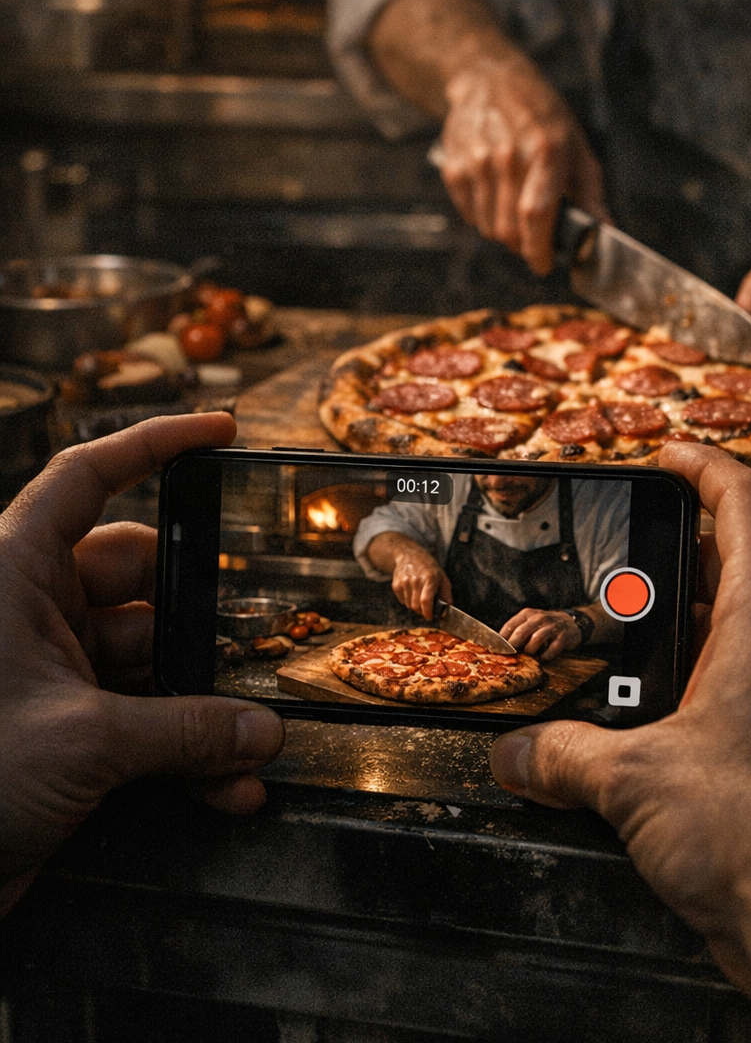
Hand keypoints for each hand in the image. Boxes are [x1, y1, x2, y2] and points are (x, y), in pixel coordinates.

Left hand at [0, 414, 284, 917]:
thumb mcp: (82, 742)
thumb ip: (185, 731)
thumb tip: (261, 731)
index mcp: (14, 570)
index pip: (88, 477)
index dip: (154, 443)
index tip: (219, 431)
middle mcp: (32, 607)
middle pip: (143, 577)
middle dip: (203, 615)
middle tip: (257, 637)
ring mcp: (49, 667)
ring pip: (150, 655)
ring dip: (203, 700)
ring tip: (250, 737)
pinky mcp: (63, 725)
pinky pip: (142, 716)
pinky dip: (184, 747)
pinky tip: (224, 783)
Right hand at [387, 539, 452, 619]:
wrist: (408, 554)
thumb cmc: (427, 565)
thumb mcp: (441, 575)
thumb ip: (446, 592)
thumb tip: (449, 606)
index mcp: (429, 577)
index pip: (426, 600)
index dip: (428, 612)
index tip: (430, 616)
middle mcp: (415, 580)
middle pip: (416, 606)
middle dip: (422, 611)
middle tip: (425, 609)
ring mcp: (404, 582)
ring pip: (409, 605)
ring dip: (414, 606)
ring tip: (418, 596)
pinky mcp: (396, 585)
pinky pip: (402, 601)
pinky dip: (407, 601)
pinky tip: (411, 591)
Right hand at [439, 58, 606, 275]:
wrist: (490, 81)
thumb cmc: (541, 114)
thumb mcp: (575, 143)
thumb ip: (589, 190)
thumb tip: (603, 228)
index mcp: (546, 151)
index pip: (537, 214)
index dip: (539, 249)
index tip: (543, 264)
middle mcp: (509, 157)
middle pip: (509, 229)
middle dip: (523, 246)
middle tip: (533, 241)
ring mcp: (478, 161)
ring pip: (488, 227)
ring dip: (503, 233)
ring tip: (515, 215)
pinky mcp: (455, 166)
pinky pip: (469, 214)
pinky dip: (483, 218)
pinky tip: (495, 198)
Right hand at [490, 443, 750, 1041]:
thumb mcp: (636, 787)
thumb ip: (563, 756)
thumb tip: (514, 753)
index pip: (746, 497)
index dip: (702, 465)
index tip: (671, 457)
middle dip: (698, 574)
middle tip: (645, 593)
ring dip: (735, 639)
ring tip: (676, 679)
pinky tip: (729, 747)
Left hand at [501, 607, 579, 658]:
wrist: (569, 622)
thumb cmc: (544, 625)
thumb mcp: (529, 622)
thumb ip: (517, 630)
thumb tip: (499, 645)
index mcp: (527, 614)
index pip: (510, 625)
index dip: (502, 639)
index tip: (497, 650)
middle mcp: (539, 617)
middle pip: (521, 632)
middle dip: (514, 645)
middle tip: (513, 654)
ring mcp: (552, 627)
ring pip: (536, 639)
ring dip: (531, 650)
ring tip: (530, 655)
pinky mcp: (563, 637)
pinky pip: (552, 649)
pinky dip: (546, 656)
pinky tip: (543, 658)